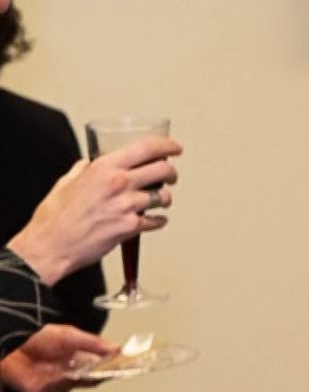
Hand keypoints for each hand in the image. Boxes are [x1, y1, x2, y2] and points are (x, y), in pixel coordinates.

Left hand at [0, 325, 115, 391]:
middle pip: (95, 378)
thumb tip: (118, 348)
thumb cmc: (36, 337)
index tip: (130, 364)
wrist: (9, 345)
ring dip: (81, 376)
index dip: (116, 365)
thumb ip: (94, 343)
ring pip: (77, 385)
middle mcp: (71, 373)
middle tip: (115, 369)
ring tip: (84, 367)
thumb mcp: (70, 334)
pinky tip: (60, 375)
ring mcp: (57, 386)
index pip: (104, 365)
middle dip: (104, 373)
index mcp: (80, 358)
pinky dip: (59, 383)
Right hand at [7, 136, 179, 284]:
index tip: (175, 148)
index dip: (168, 145)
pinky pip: (156, 221)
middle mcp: (119, 183)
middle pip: (163, 170)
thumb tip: (90, 163)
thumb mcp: (66, 182)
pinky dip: (158, 221)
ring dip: (165, 198)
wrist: (49, 246)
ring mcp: (126, 205)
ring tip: (159, 201)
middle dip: (171, 173)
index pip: (148, 147)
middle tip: (170, 176)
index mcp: (105, 167)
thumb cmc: (54, 217)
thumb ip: (84, 169)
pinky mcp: (130, 226)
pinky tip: (153, 220)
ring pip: (164, 196)